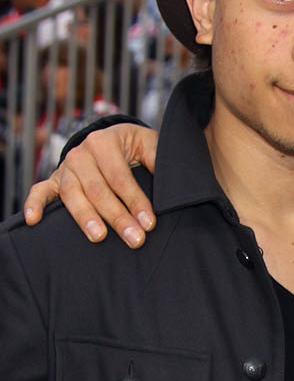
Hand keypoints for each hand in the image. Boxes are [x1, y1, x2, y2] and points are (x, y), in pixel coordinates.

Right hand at [23, 124, 159, 246]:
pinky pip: (40, 192)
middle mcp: (81, 154)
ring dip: (85, 217)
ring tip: (99, 237)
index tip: (149, 223)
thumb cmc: (134, 147)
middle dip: (117, 216)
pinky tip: (33, 221)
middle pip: (98, 190)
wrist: (109, 140)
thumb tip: (173, 182)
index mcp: (104, 142)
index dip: (135, 201)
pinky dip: (34, 205)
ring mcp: (65, 168)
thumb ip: (159, 160)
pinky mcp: (54, 181)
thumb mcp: (149, 145)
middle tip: (135, 239)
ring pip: (73, 195)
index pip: (120, 177)